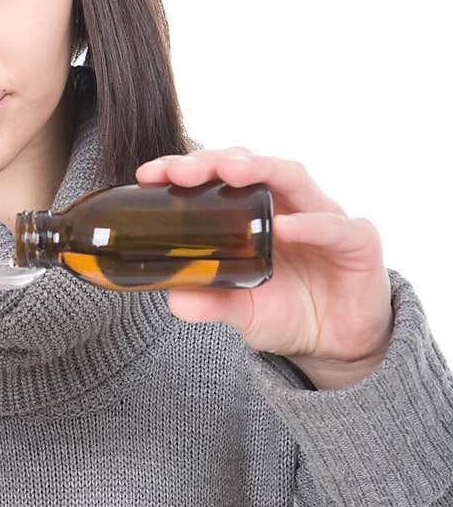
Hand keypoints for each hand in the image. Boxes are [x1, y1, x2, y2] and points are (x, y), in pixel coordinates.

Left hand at [134, 147, 393, 374]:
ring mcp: (324, 217)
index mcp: (255, 213)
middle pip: (252, 166)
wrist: (337, 344)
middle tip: (182, 170)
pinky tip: (285, 227)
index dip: (186, 169)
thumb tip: (173, 299)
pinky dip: (311, 224)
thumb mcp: (241, 311)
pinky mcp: (357, 242)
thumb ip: (211, 301)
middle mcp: (288, 204)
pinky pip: (334, 227)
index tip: (149, 175)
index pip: (219, 178)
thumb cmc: (288, 312)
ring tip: (230, 173)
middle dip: (216, 162)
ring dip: (261, 170)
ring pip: (293, 177)